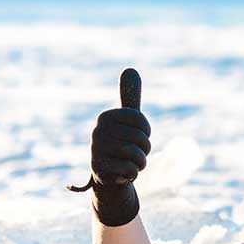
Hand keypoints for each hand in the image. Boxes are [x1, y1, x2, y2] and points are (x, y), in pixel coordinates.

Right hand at [70, 68, 149, 226]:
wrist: (109, 173)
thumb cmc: (121, 143)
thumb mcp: (127, 120)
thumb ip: (129, 98)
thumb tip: (130, 69)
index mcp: (106, 117)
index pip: (140, 121)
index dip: (146, 132)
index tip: (140, 135)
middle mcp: (98, 132)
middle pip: (140, 139)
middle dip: (144, 150)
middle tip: (136, 153)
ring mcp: (97, 151)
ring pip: (136, 156)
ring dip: (140, 163)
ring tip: (132, 163)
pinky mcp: (99, 170)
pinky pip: (130, 170)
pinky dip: (132, 174)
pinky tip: (124, 172)